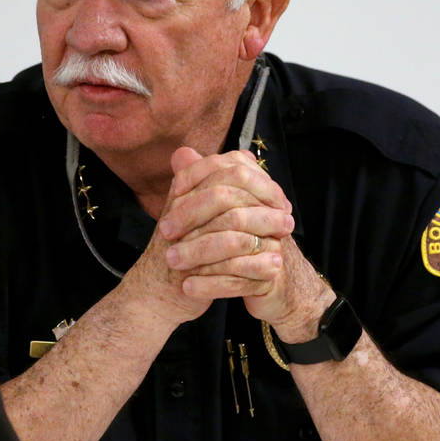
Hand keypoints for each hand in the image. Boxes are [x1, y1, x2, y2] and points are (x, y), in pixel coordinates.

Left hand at [160, 147, 326, 324]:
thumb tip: (180, 153)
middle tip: (164, 233)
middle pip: (229, 207)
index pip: (227, 173)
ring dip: (197, 253)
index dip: (197, 183)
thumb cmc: (240, 242)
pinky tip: (187, 287)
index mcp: (259, 191)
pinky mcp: (272, 274)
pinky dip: (210, 284)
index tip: (171, 199)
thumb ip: (202, 182)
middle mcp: (271, 212)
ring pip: (233, 243)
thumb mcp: (220, 210)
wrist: (275, 284)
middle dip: (193, 220)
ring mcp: (274, 244)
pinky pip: (239, 278)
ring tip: (172, 262)